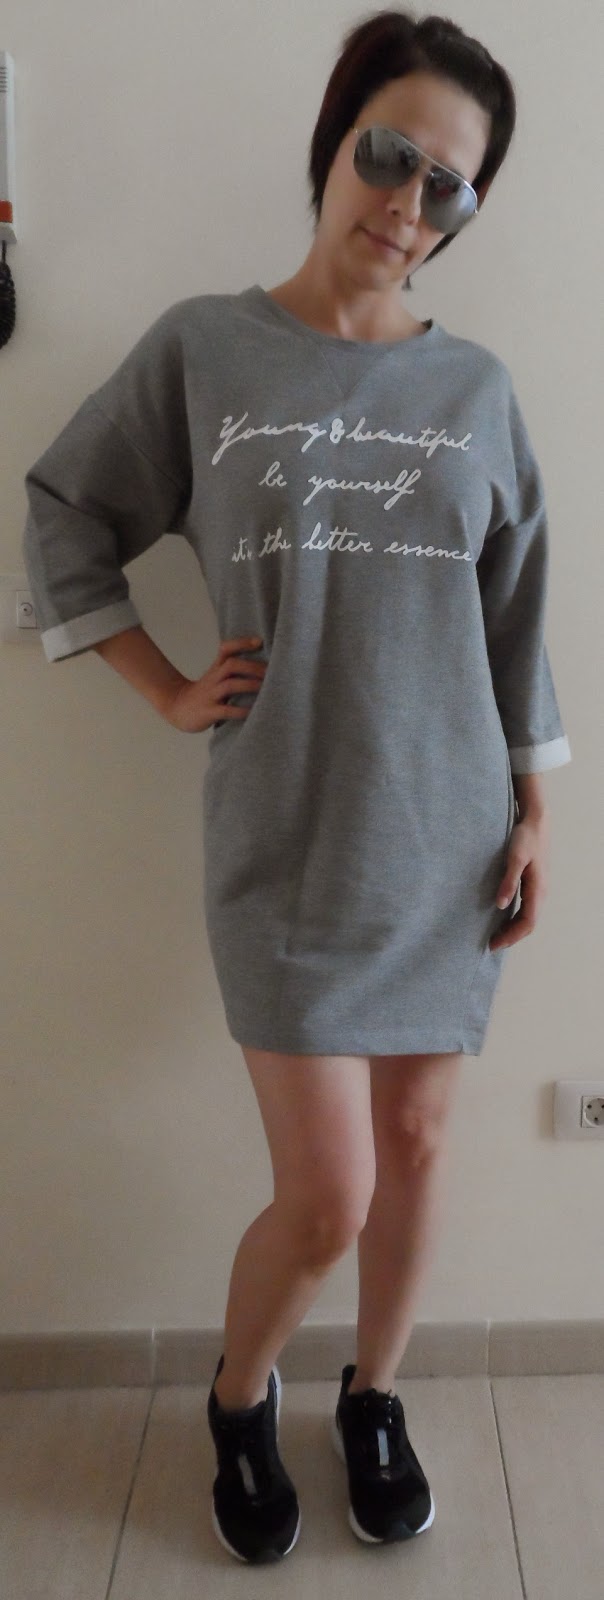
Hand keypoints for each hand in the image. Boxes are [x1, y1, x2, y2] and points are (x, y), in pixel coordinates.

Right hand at [161, 635, 265, 732]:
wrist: (176, 707)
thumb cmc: (204, 693)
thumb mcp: (214, 677)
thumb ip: (233, 671)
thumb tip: (263, 667)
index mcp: (215, 669)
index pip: (226, 649)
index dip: (241, 643)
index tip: (260, 641)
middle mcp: (213, 679)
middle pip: (231, 665)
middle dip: (252, 667)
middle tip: (271, 673)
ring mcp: (210, 695)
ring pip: (229, 685)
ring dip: (249, 685)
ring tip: (266, 689)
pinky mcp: (208, 712)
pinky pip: (225, 710)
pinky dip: (240, 711)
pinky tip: (253, 712)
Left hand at [489, 809, 549, 951]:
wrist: (536, 821)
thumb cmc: (525, 838)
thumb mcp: (515, 859)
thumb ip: (509, 882)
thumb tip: (501, 905)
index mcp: (537, 889)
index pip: (527, 922)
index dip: (511, 936)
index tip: (493, 944)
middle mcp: (541, 893)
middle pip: (529, 924)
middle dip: (511, 936)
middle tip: (491, 944)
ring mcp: (539, 889)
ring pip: (529, 917)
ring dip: (514, 929)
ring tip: (495, 935)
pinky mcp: (534, 884)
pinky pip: (527, 909)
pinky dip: (515, 918)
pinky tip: (503, 917)